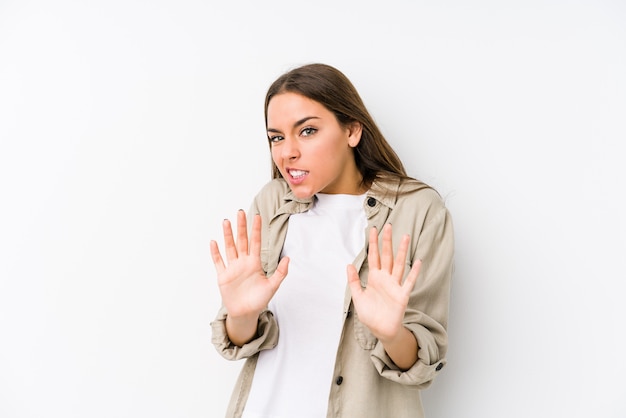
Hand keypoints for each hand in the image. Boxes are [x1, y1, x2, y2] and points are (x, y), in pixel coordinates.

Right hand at [210, 210, 288, 320]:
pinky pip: (218, 262)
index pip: (255, 242)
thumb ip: (281, 272)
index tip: (257, 216)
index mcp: (254, 263)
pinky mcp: (223, 276)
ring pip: (229, 248)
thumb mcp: (272, 286)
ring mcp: (232, 268)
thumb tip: (288, 258)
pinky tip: (214, 242)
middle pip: (241, 241)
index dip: (256, 229)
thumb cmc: (259, 300)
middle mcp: (243, 262)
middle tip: (240, 212)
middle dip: (241, 227)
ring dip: (227, 235)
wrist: (246, 313)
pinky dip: (215, 253)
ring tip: (226, 221)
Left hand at [347, 224, 420, 343]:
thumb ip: (353, 281)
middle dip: (387, 241)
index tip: (373, 229)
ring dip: (402, 251)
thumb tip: (348, 265)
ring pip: (399, 264)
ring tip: (405, 237)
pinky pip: (409, 282)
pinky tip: (418, 261)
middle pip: (387, 256)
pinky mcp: (402, 295)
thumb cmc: (371, 314)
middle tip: (388, 226)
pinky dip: (414, 272)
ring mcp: (395, 285)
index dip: (373, 243)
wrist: (381, 330)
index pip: (374, 256)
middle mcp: (385, 278)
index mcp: (374, 278)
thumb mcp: (358, 297)